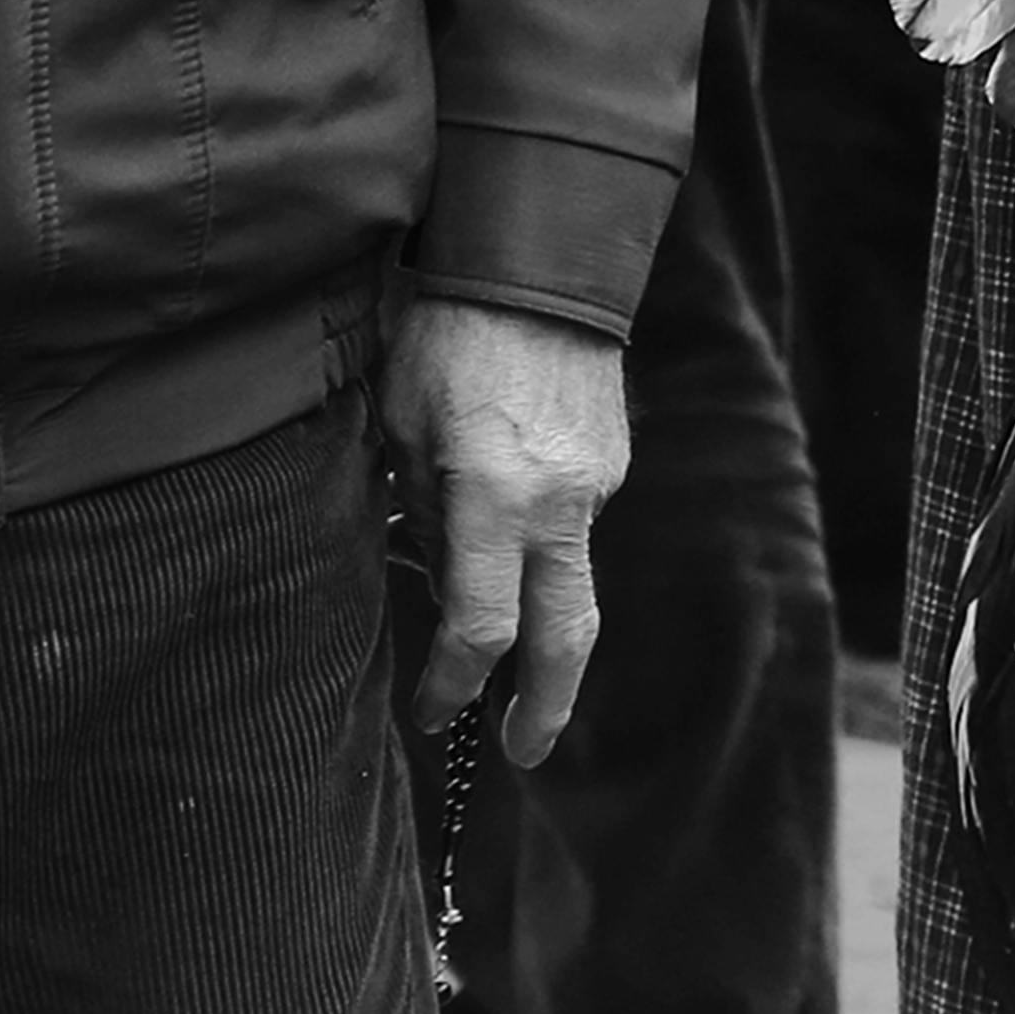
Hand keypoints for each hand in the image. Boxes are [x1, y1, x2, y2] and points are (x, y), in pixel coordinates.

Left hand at [390, 296, 632, 757]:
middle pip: (565, 638)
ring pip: (568, 579)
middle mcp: (558, 502)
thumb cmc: (447, 336)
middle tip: (520, 752)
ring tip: (484, 621)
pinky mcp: (611, 461)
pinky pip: (572, 524)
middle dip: (545, 707)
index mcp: (494, 496)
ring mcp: (595, 483)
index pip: (480, 627)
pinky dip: (537, 542)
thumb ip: (423, 515)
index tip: (433, 712)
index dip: (453, 684)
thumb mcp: (402, 427)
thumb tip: (440, 582)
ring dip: (531, 615)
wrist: (538, 261)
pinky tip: (501, 511)